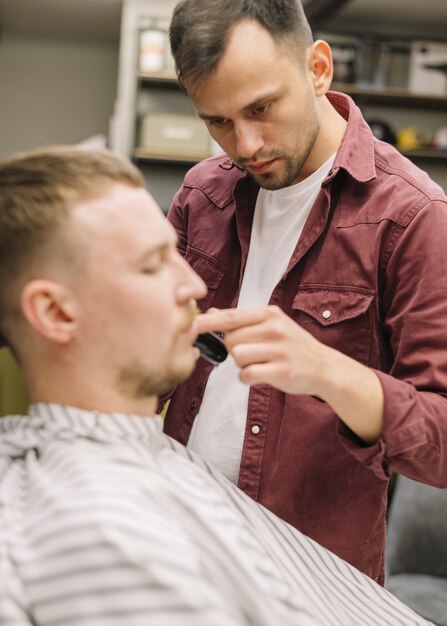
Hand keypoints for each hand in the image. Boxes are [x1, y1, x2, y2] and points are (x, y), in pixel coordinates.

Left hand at [196, 305, 330, 395]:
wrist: (324, 367)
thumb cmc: (292, 346)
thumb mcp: (272, 324)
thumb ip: (242, 320)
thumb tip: (211, 313)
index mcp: (269, 314)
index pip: (230, 316)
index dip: (207, 322)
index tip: (190, 324)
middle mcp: (274, 328)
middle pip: (230, 339)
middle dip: (234, 350)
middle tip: (253, 354)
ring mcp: (279, 349)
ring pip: (237, 356)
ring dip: (242, 364)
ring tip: (260, 364)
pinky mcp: (281, 370)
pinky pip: (247, 374)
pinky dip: (247, 378)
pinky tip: (261, 375)